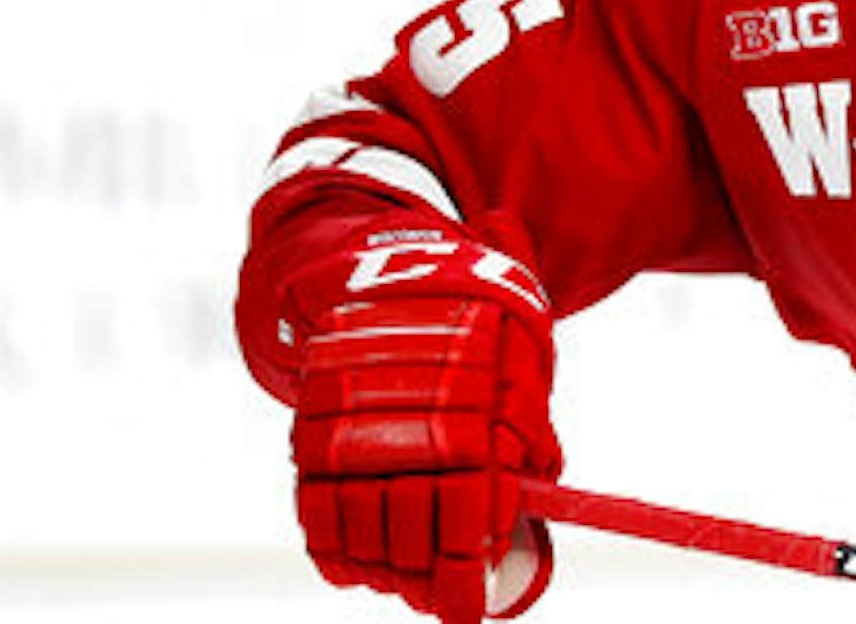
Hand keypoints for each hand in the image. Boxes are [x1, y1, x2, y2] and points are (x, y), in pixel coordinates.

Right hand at [288, 237, 560, 621]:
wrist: (395, 266)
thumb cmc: (478, 317)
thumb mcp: (526, 356)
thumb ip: (531, 427)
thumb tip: (542, 488)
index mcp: (471, 414)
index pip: (465, 519)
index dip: (464, 572)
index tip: (467, 606)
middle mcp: (407, 429)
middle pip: (411, 536)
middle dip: (424, 580)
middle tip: (437, 599)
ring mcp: (353, 432)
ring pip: (362, 531)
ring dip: (383, 571)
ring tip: (400, 585)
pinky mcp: (313, 431)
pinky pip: (315, 507)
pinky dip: (332, 549)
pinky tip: (352, 571)